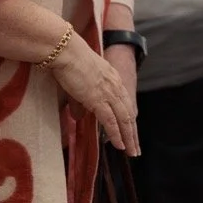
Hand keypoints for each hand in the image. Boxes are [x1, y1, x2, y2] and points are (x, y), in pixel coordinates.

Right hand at [50, 33, 139, 155]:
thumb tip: (78, 116)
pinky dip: (116, 134)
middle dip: (133, 133)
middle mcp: (115, 86)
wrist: (65, 51)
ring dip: (129, 138)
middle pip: (128, 114)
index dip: (129, 120)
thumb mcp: (79, 83)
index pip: (125, 104)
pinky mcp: (98, 98)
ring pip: (123, 119)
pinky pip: (110, 120)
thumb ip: (80, 101)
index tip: (132, 133)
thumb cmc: (68, 62)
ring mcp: (108, 92)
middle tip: (136, 149)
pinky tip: (119, 145)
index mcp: (112, 79)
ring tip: (132, 152)